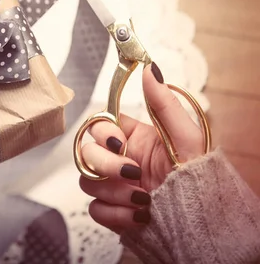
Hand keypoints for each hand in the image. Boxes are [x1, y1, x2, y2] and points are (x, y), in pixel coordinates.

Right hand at [79, 63, 204, 231]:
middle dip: (107, 165)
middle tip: (133, 173)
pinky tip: (140, 215)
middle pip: (87, 154)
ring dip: (115, 192)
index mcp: (132, 139)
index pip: (98, 126)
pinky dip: (116, 214)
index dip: (102, 133)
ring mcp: (114, 187)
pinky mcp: (113, 212)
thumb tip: (148, 69)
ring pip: (88, 182)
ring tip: (144, 199)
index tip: (119, 141)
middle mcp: (119, 161)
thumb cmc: (199, 175)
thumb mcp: (185, 135)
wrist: (203, 219)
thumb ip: (163, 103)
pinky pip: (96, 210)